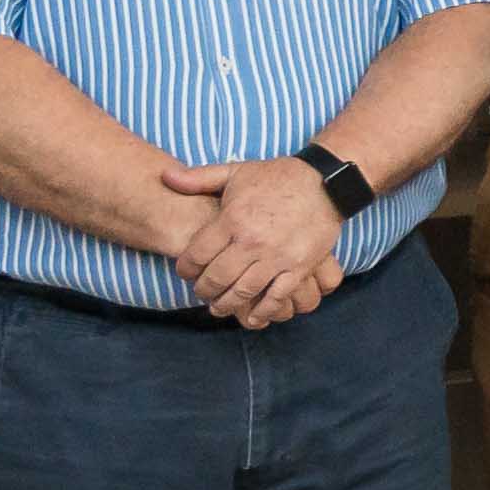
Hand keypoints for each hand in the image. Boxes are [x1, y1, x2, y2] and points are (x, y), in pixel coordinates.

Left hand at [162, 159, 344, 326]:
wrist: (325, 183)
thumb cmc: (277, 177)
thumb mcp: (236, 172)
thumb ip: (199, 178)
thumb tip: (165, 177)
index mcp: (232, 219)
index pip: (196, 255)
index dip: (185, 269)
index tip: (185, 272)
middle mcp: (251, 242)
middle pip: (217, 278)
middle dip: (204, 290)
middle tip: (201, 292)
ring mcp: (276, 257)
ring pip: (243, 291)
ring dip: (227, 304)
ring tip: (219, 307)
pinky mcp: (299, 267)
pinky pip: (276, 297)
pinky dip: (262, 311)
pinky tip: (253, 317)